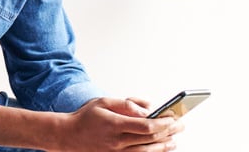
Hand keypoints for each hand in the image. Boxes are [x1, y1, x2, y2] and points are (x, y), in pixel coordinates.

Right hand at [50, 97, 183, 151]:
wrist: (67, 136)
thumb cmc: (86, 117)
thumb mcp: (104, 102)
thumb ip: (127, 104)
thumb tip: (148, 109)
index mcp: (114, 125)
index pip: (146, 126)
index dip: (164, 123)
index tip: (174, 118)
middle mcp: (117, 141)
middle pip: (150, 139)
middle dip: (169, 132)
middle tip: (181, 126)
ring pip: (147, 151)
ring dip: (164, 145)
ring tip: (174, 140)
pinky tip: (160, 149)